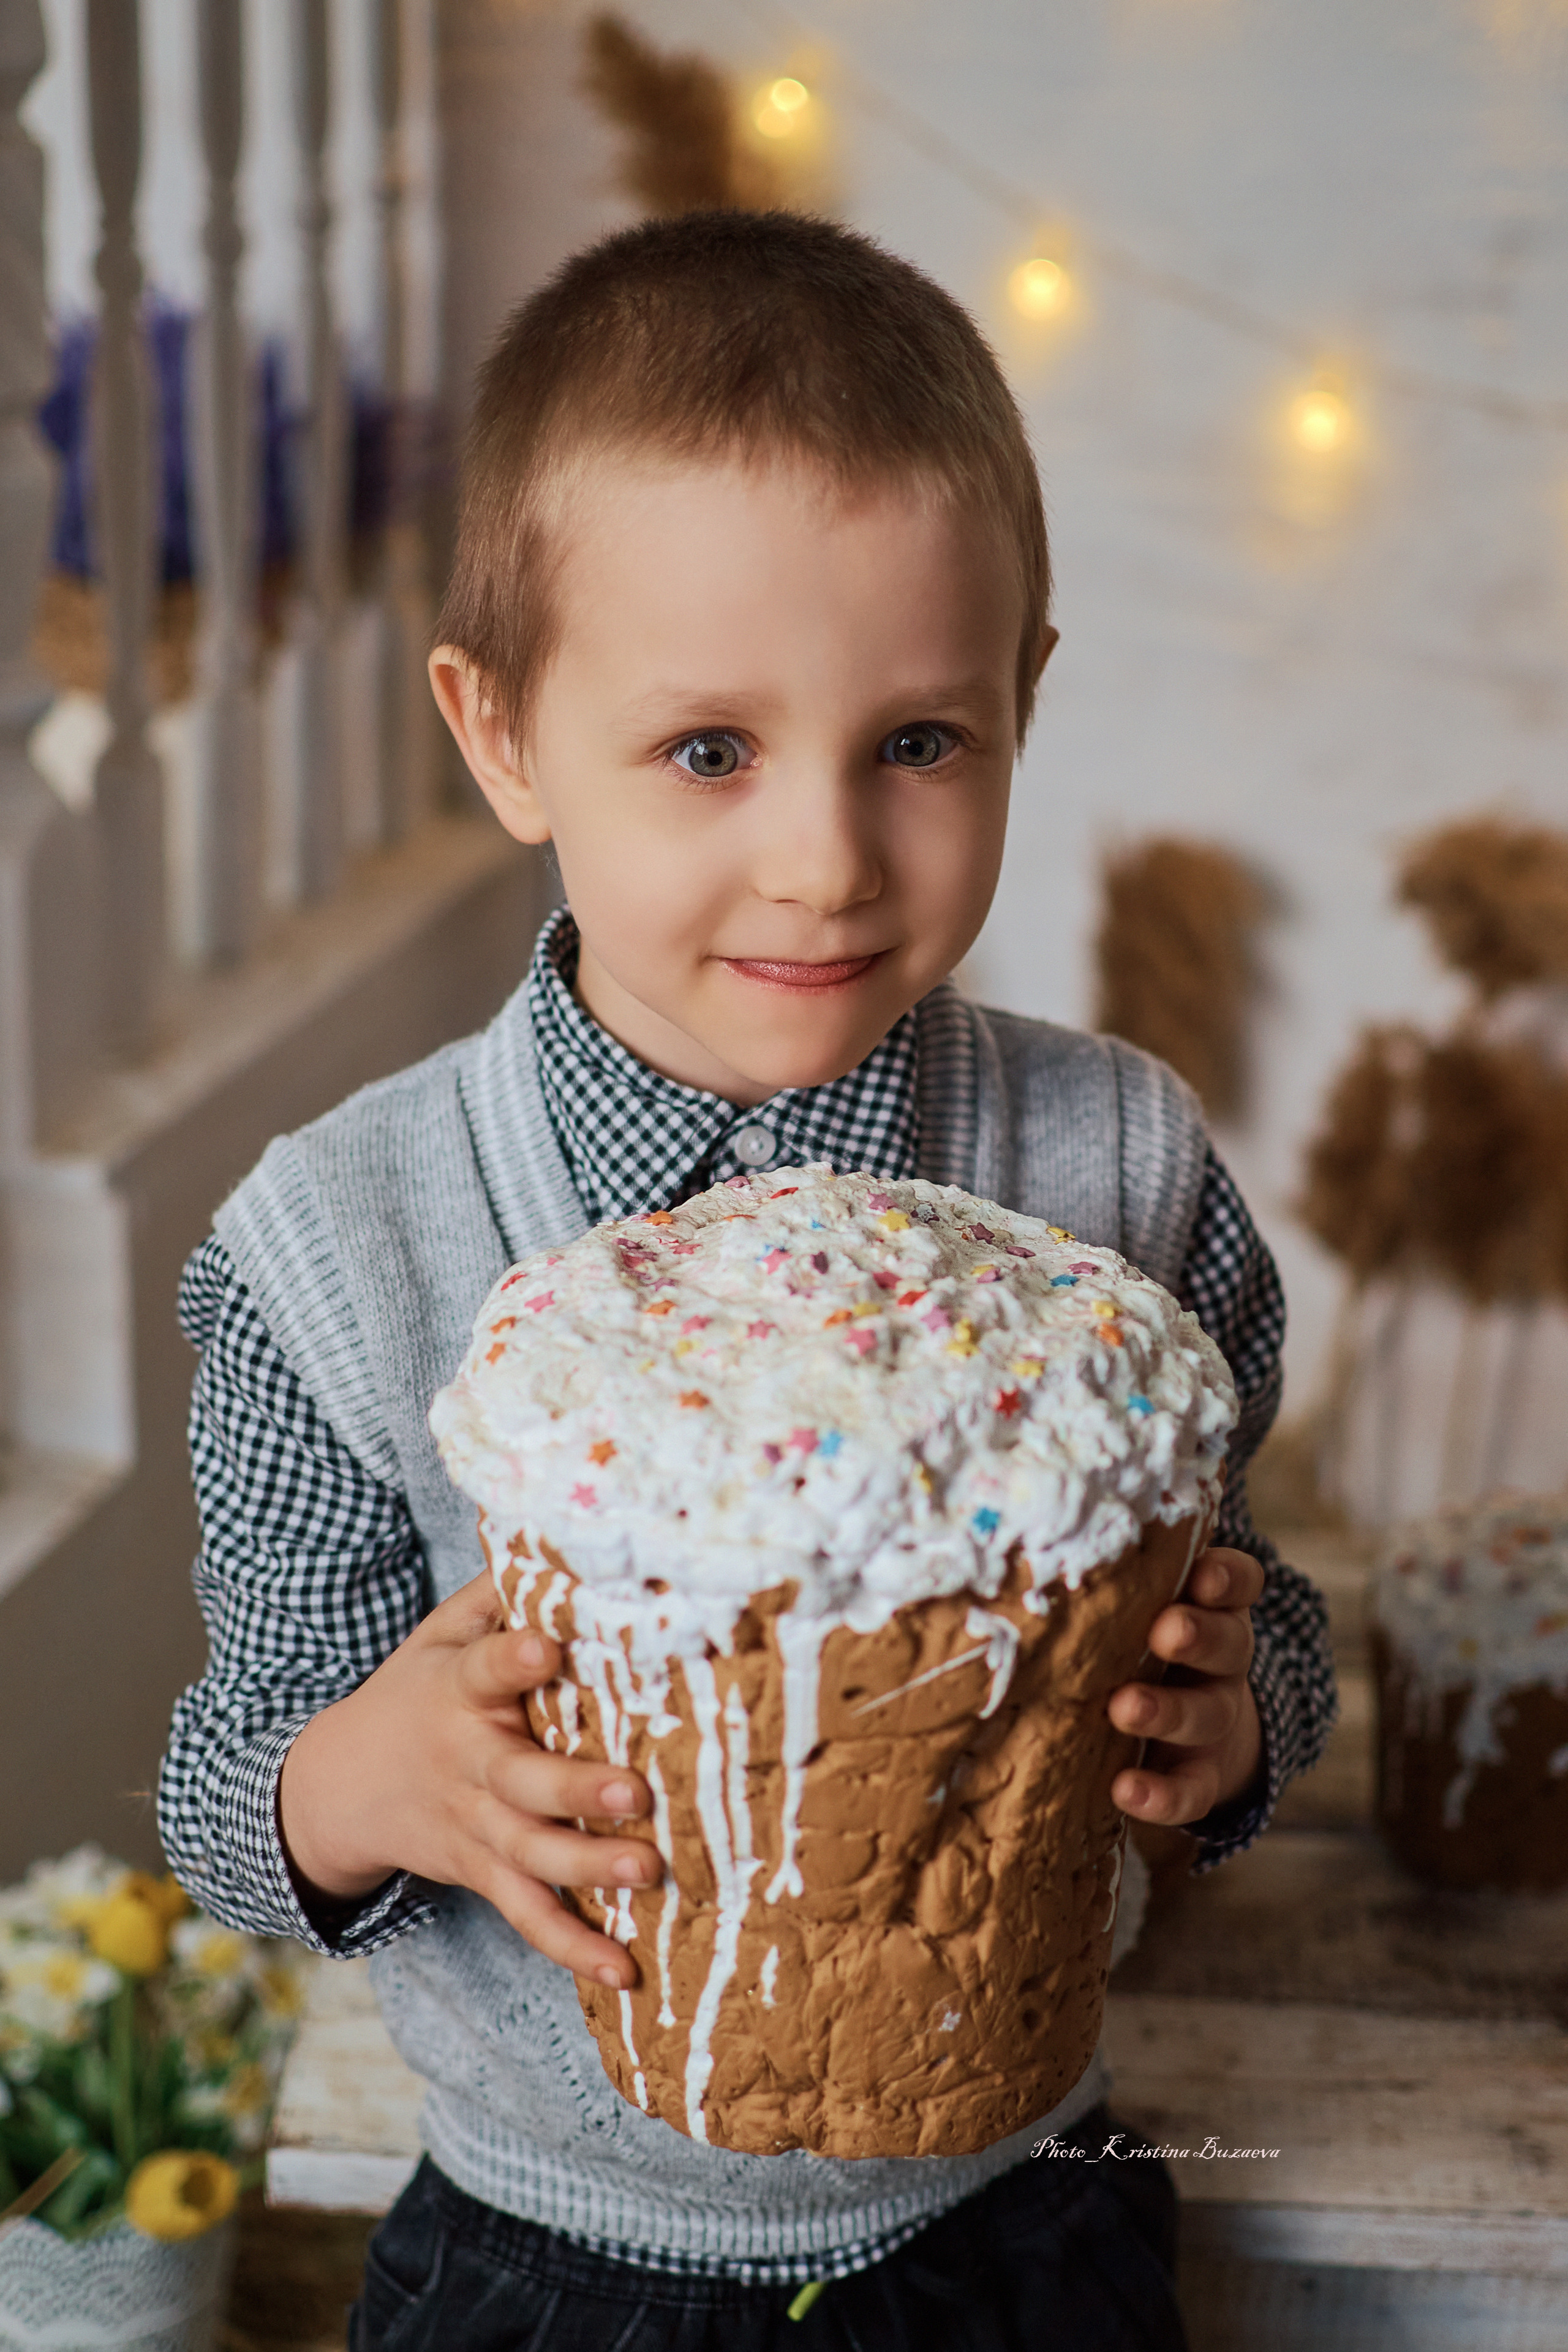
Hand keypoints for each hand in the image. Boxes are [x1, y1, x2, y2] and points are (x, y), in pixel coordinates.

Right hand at [277, 1572, 658, 1988]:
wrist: (339, 1787)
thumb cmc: (416, 1692)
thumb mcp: (439, 1633)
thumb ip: (498, 1594)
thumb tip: (561, 1535)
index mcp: (459, 1692)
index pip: (485, 1668)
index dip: (513, 1657)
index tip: (545, 1646)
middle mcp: (469, 1764)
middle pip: (522, 1780)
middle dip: (576, 1788)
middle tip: (635, 1791)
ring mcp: (475, 1828)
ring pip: (531, 1855)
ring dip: (588, 1869)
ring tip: (647, 1873)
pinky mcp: (482, 1873)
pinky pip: (528, 1915)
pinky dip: (573, 1947)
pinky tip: (624, 1971)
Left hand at [1107, 1547, 1264, 1828]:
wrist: (1187, 1736)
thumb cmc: (1135, 1642)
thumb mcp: (1138, 1602)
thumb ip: (1111, 1570)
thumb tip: (1036, 1505)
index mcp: (1208, 1607)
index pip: (1236, 1583)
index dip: (1226, 1578)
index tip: (1202, 1575)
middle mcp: (1220, 1659)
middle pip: (1227, 1642)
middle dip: (1197, 1634)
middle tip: (1164, 1631)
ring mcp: (1213, 1718)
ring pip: (1206, 1711)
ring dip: (1168, 1709)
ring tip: (1125, 1707)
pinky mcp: (1200, 1775)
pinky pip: (1190, 1788)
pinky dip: (1162, 1793)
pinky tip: (1126, 1789)